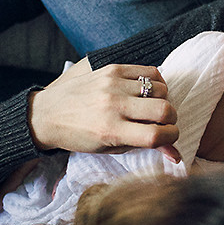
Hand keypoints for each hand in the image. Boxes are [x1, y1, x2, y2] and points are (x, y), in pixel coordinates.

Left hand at [27, 58, 180, 161]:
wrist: (47, 114)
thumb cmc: (79, 136)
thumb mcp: (110, 148)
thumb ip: (143, 147)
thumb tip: (176, 155)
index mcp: (111, 130)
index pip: (156, 135)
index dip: (171, 138)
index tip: (169, 138)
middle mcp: (113, 105)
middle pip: (165, 110)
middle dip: (171, 120)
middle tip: (163, 124)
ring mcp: (113, 84)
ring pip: (161, 89)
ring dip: (163, 100)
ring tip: (152, 107)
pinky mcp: (112, 68)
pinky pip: (150, 71)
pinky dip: (156, 82)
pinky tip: (147, 92)